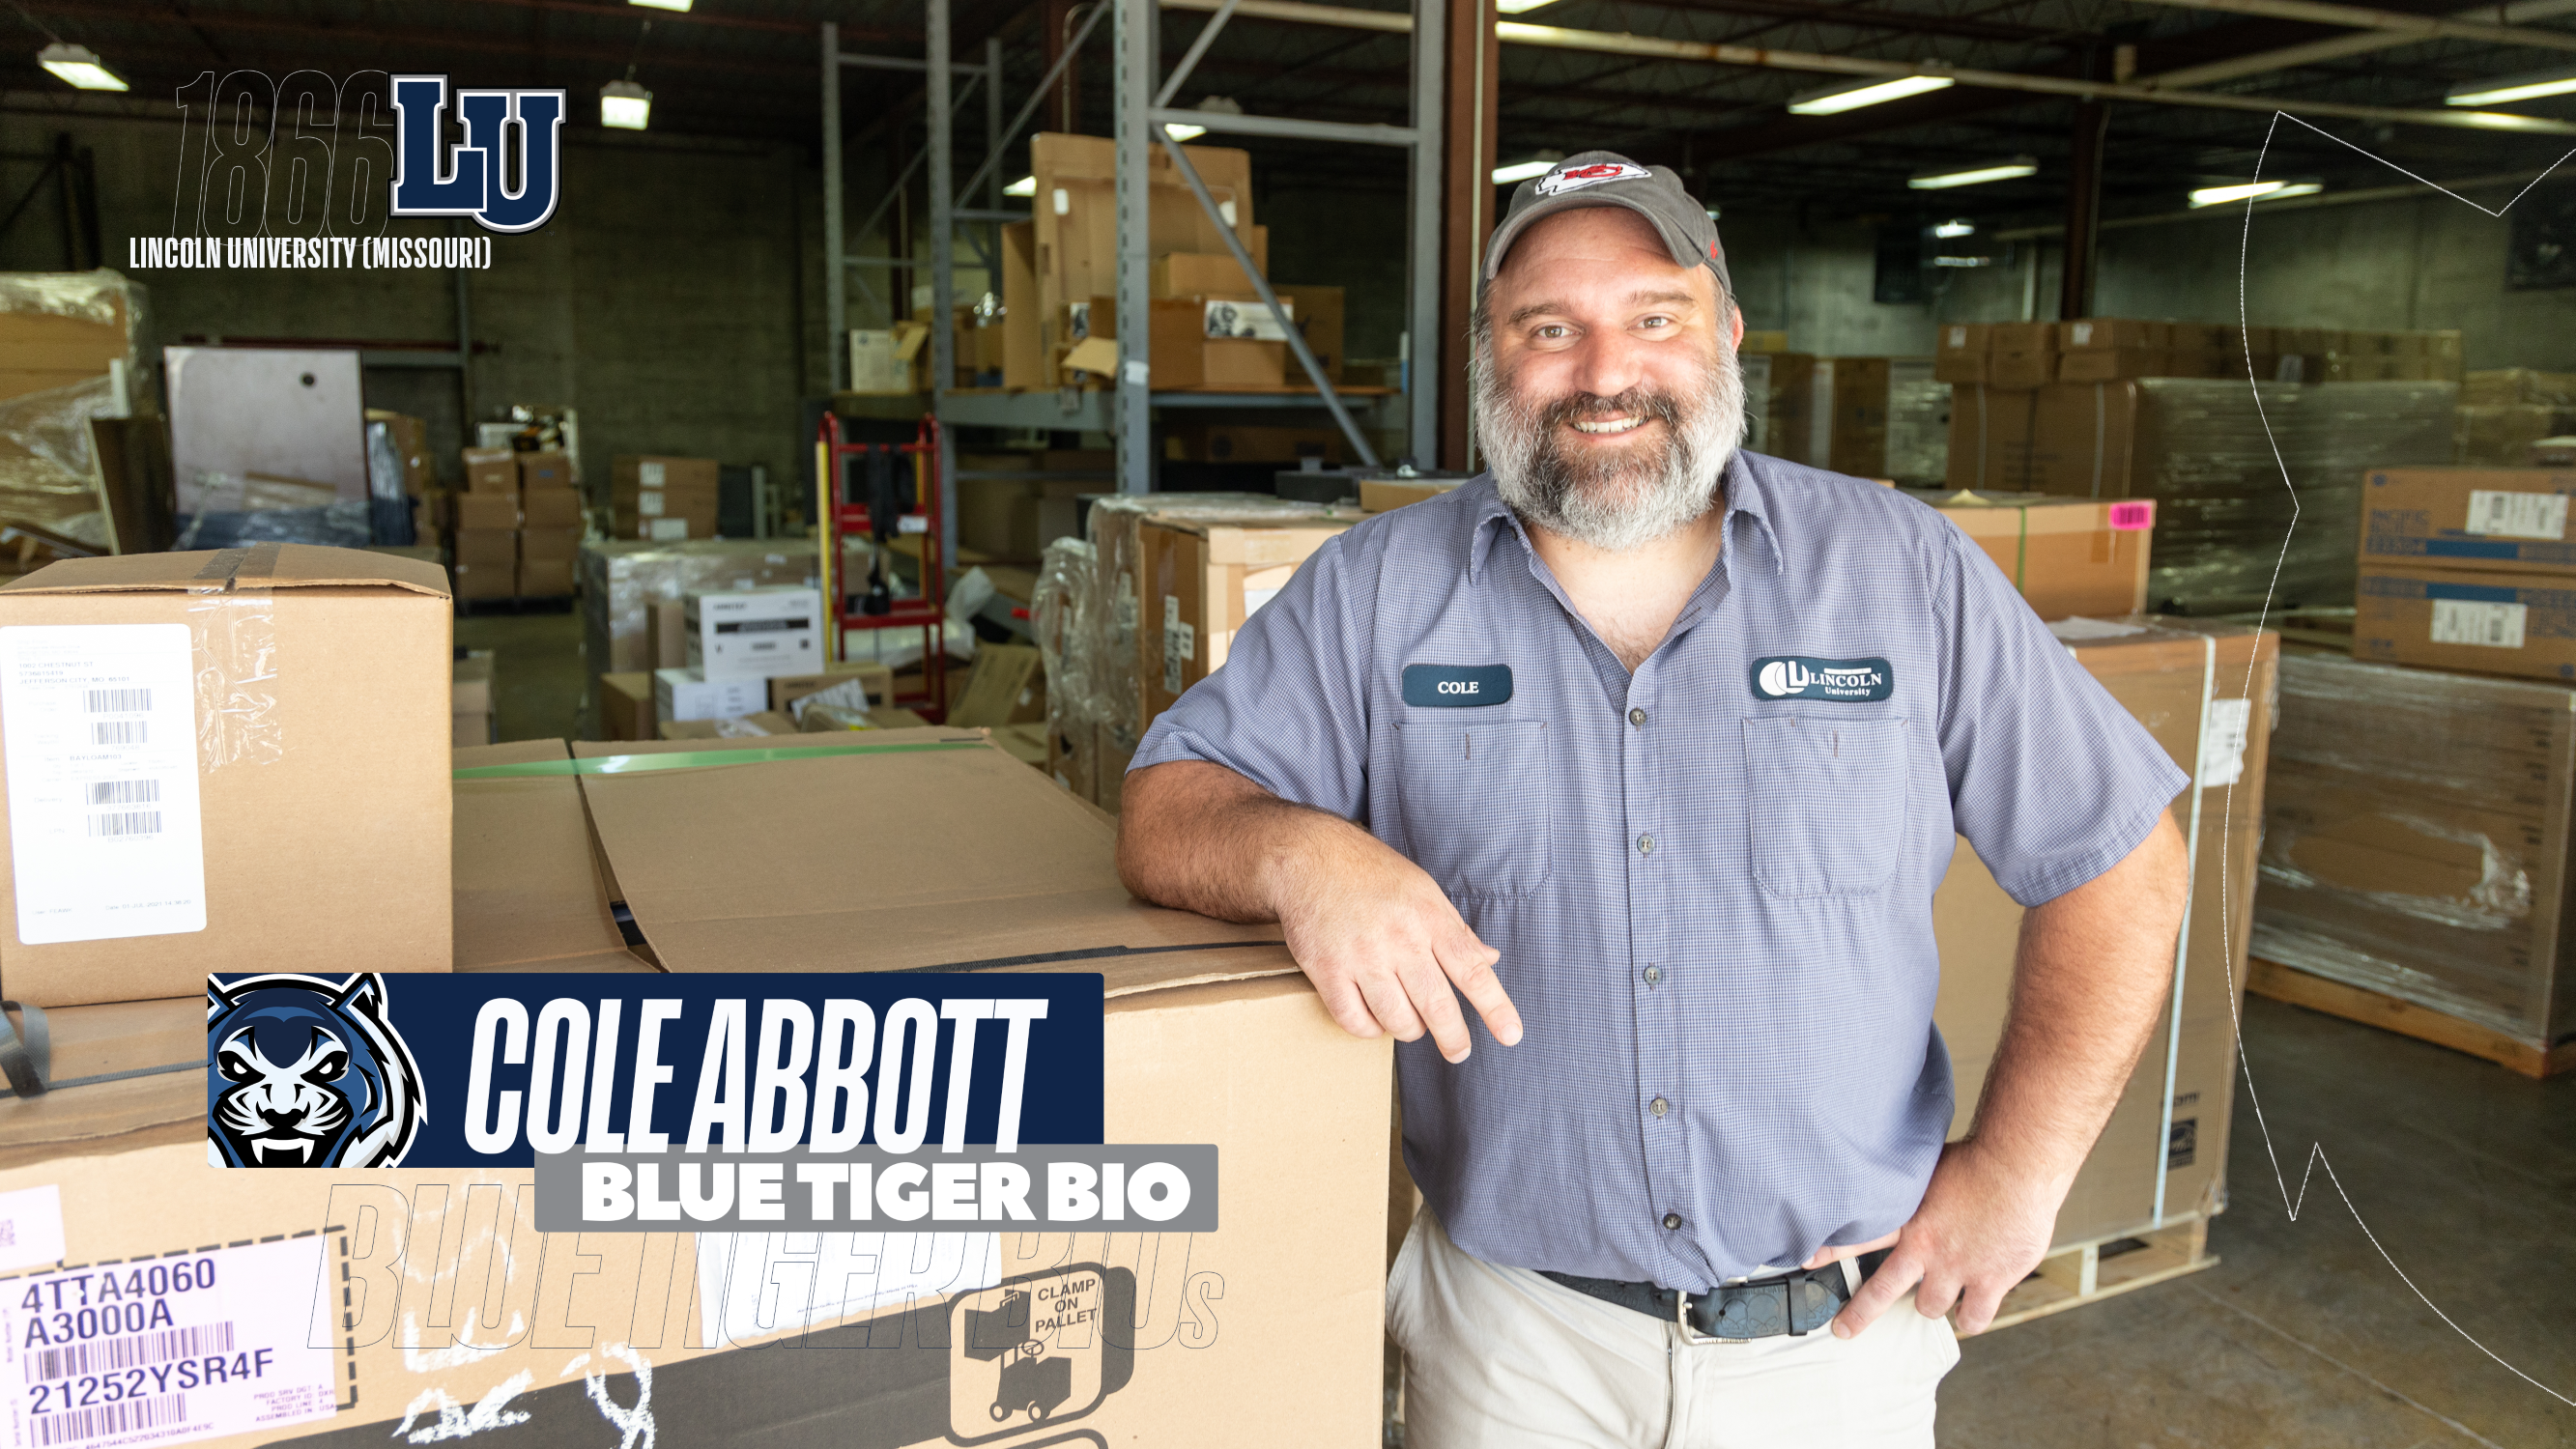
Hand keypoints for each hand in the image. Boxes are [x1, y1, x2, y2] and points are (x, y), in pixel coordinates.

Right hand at [1266, 817, 1523, 1062]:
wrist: (1308, 858)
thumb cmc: (1372, 873)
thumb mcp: (1424, 890)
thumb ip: (1456, 930)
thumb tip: (1490, 959)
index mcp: (1429, 917)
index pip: (1472, 970)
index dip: (1495, 1007)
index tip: (1511, 1034)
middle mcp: (1399, 939)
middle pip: (1436, 1005)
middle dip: (1453, 1037)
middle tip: (1458, 1051)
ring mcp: (1361, 956)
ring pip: (1396, 1020)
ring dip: (1409, 1030)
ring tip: (1410, 1023)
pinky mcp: (1327, 970)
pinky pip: (1354, 1020)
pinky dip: (1369, 1030)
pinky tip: (1374, 1020)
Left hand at [1826, 1139, 2060, 1337]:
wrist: (2018, 1167)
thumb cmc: (1978, 1160)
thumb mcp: (1927, 1168)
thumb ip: (1907, 1186)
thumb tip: (1887, 1174)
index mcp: (1908, 1219)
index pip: (1856, 1239)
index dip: (1830, 1253)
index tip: (1806, 1263)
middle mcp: (1927, 1248)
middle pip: (1882, 1291)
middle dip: (1859, 1314)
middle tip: (1844, 1329)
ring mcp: (1957, 1268)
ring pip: (1929, 1307)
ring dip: (1930, 1303)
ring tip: (1934, 1295)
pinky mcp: (1990, 1280)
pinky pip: (1973, 1318)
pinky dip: (1971, 1317)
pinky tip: (1970, 1310)